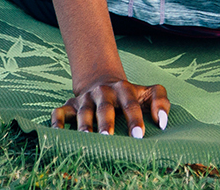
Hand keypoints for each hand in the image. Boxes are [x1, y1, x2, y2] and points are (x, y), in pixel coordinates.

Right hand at [52, 75, 169, 136]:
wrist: (102, 81)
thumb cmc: (129, 94)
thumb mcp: (148, 93)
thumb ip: (161, 102)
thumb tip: (163, 123)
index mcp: (123, 89)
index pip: (131, 104)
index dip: (135, 119)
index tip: (139, 136)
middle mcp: (103, 92)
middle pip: (104, 107)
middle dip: (106, 122)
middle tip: (108, 137)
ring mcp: (85, 98)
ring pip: (83, 111)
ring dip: (84, 125)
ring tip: (87, 138)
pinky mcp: (69, 104)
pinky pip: (59, 112)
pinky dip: (56, 122)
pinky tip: (58, 134)